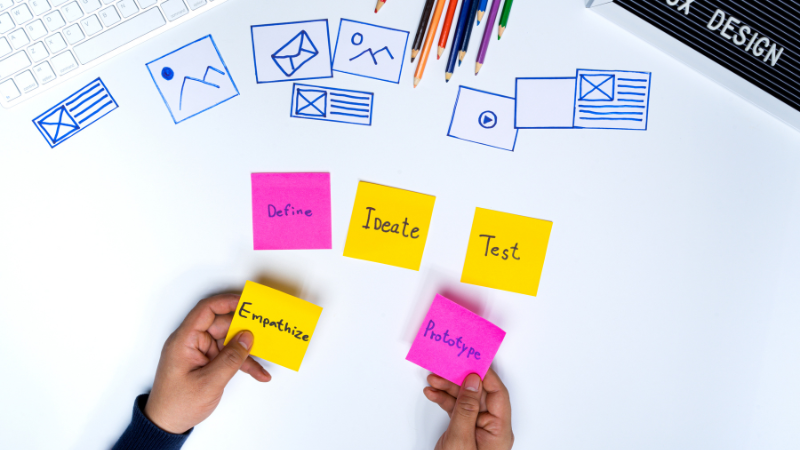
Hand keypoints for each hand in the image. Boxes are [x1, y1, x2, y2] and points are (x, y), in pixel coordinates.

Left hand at [143, 294, 270, 433]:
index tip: (248, 302)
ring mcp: (200, 352)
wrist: (166, 424)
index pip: (206, 310)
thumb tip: (247, 337)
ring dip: (247, 351)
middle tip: (265, 329)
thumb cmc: (177, 404)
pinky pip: (228, 356)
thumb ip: (230, 358)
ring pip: (229, 341)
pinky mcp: (207, 362)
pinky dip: (243, 364)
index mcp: (185, 340)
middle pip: (222, 325)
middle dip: (244, 328)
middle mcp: (192, 342)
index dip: (227, 302)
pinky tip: (258, 372)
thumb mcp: (208, 382)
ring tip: (265, 354)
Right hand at [423, 368, 513, 449]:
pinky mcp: (464, 431)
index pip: (497, 394)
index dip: (485, 375)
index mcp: (499, 430)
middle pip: (479, 394)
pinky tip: (434, 393)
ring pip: (466, 400)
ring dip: (449, 389)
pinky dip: (445, 400)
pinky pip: (457, 410)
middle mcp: (491, 428)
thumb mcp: (461, 439)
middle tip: (446, 369)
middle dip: (459, 380)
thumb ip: (466, 410)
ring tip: (434, 380)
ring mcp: (477, 429)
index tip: (471, 361)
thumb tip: (472, 382)